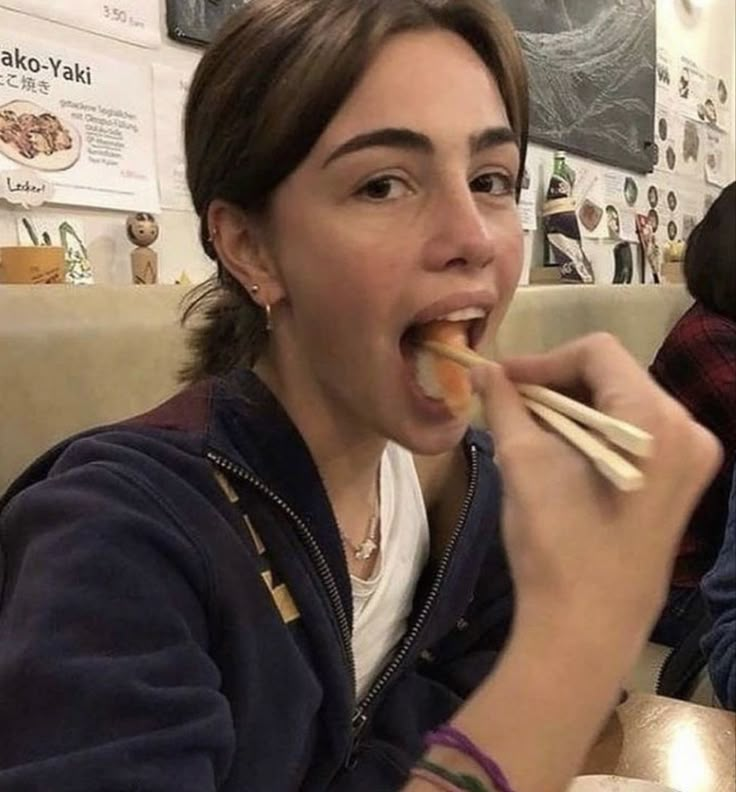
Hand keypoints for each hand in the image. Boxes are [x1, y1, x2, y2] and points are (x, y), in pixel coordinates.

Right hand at [472, 333, 721, 648]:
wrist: (586, 627)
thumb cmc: (555, 544)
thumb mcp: (524, 463)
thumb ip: (506, 404)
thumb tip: (483, 368)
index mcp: (656, 420)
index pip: (598, 352)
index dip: (543, 359)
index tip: (501, 379)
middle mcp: (687, 429)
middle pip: (614, 374)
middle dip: (557, 381)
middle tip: (509, 400)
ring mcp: (691, 457)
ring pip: (624, 401)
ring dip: (573, 404)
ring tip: (528, 424)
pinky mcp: (681, 481)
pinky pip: (635, 431)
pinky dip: (594, 429)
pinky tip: (560, 448)